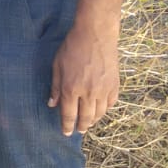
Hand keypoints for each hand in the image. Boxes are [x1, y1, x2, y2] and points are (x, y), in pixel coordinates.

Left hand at [48, 18, 119, 135]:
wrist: (96, 35)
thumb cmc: (72, 47)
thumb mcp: (57, 65)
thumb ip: (55, 87)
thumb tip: (52, 104)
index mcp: (71, 89)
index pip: (69, 115)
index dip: (67, 126)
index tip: (66, 133)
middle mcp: (88, 93)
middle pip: (85, 118)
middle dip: (81, 127)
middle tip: (79, 130)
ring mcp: (103, 90)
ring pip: (99, 113)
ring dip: (93, 120)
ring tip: (89, 123)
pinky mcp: (115, 85)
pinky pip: (111, 104)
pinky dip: (105, 109)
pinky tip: (100, 110)